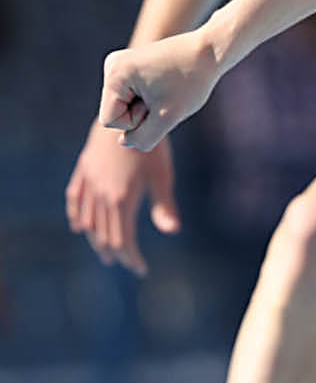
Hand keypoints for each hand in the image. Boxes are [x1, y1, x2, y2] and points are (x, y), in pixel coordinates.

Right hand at [65, 122, 179, 274]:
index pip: (122, 240)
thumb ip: (165, 206)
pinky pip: (75, 199)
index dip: (131, 258)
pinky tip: (80, 227)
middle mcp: (101, 194)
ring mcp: (89, 182)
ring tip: (106, 252)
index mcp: (121, 199)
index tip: (140, 269)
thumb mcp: (162, 176)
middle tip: (127, 263)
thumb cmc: (151, 145)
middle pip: (103, 235)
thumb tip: (172, 231)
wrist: (128, 113)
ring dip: (96, 240)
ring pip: (88, 220)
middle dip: (116, 253)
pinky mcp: (84, 169)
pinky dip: (77, 216)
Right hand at [99, 28, 222, 153]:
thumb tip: (124, 141)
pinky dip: (149, 98)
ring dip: (147, 107)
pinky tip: (165, 85)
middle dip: (142, 113)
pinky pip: (132, 97)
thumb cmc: (191, 82)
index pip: (110, 121)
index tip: (158, 102)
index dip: (136, 122)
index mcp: (114, 74)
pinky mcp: (130, 65)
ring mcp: (119, 64)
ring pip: (124, 107)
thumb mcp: (167, 118)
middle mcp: (111, 65)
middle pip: (116, 114)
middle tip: (166, 94)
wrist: (209, 51)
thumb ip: (143, 138)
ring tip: (167, 88)